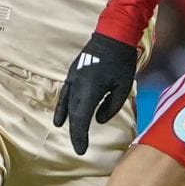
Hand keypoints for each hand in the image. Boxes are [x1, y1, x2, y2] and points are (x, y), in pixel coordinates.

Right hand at [54, 33, 136, 155]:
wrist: (113, 35)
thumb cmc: (121, 61)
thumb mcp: (123, 87)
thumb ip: (111, 107)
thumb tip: (97, 120)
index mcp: (90, 88)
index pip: (81, 117)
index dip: (80, 135)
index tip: (81, 150)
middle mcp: (77, 85)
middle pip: (73, 113)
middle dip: (75, 132)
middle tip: (79, 148)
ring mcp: (73, 78)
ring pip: (67, 104)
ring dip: (68, 121)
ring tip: (70, 135)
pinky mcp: (73, 74)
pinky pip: (65, 95)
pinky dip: (62, 108)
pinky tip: (60, 118)